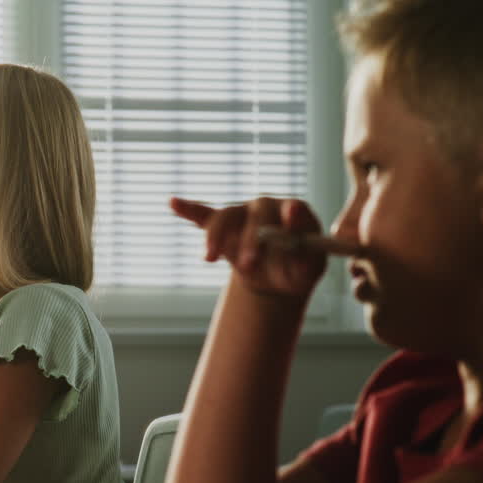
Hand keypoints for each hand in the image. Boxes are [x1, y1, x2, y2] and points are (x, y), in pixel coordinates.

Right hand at [169, 196, 327, 298]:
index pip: (293, 209)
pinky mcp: (221, 226)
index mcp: (294, 213)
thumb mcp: (310, 269)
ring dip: (216, 236)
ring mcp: (241, 214)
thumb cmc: (298, 270)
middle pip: (255, 216)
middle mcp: (266, 207)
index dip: (291, 213)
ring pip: (225, 218)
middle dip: (250, 240)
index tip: (290, 215)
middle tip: (249, 265)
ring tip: (209, 258)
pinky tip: (173, 203)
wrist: (275, 279)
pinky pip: (203, 215)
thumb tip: (300, 250)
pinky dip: (188, 209)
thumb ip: (308, 257)